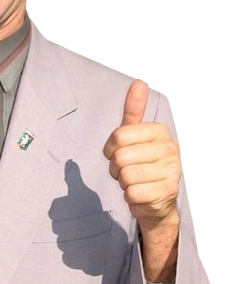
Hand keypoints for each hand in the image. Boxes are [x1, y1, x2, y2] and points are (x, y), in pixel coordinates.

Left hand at [103, 80, 181, 229]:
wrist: (156, 201)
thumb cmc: (140, 164)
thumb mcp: (134, 135)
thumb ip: (134, 109)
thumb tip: (140, 81)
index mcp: (161, 130)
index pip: (119, 135)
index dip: (110, 149)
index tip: (119, 153)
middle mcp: (171, 147)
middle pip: (120, 156)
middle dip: (116, 168)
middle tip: (127, 171)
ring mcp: (172, 170)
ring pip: (125, 175)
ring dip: (123, 182)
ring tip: (135, 182)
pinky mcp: (168, 191)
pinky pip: (132, 192)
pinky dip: (130, 196)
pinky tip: (141, 194)